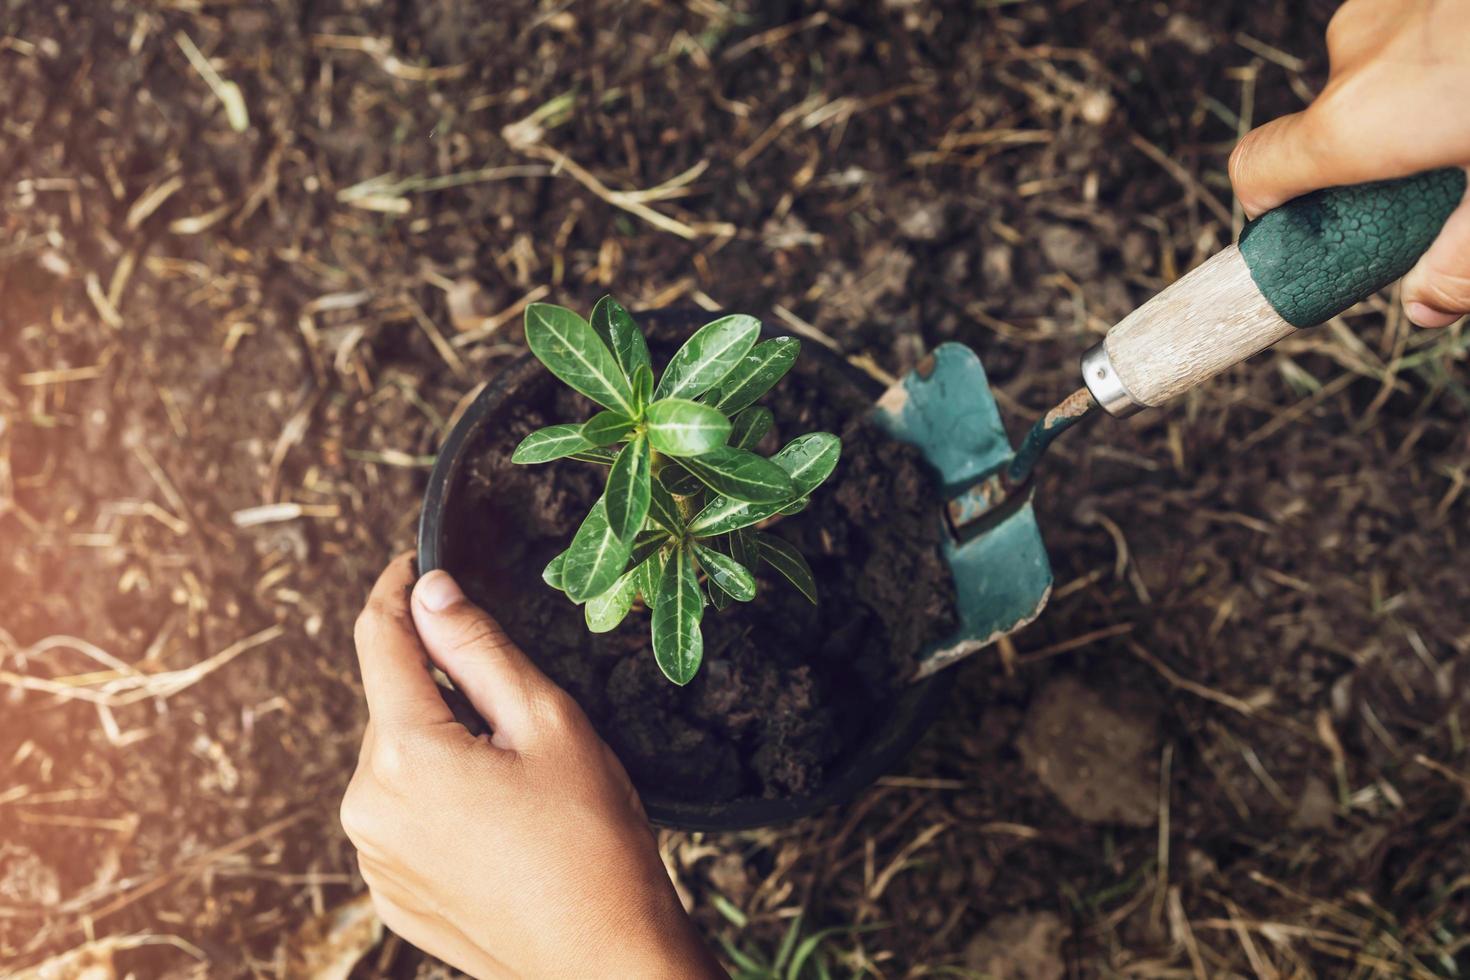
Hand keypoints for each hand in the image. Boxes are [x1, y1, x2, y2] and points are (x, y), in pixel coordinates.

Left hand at [340, 554, 725, 978]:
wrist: (604, 958)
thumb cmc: (591, 841)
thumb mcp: (548, 721)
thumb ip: (478, 648)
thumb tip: (431, 592)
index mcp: (405, 753)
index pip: (381, 639)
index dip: (397, 590)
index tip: (414, 564)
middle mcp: (367, 805)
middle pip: (394, 705)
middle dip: (442, 688)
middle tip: (518, 711)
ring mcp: (374, 857)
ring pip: (398, 762)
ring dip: (441, 746)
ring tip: (518, 782)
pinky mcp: (391, 893)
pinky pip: (402, 818)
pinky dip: (439, 800)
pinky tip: (499, 824)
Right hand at [1228, 0, 1469, 326]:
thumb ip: (1464, 262)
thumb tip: (1425, 305)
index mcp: (1358, 124)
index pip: (1256, 172)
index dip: (1271, 209)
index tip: (1313, 230)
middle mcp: (1356, 58)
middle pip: (1332, 128)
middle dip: (1382, 160)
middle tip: (1453, 174)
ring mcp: (1390, 2)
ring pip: (1381, 74)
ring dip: (1422, 103)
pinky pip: (1416, 29)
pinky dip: (1447, 54)